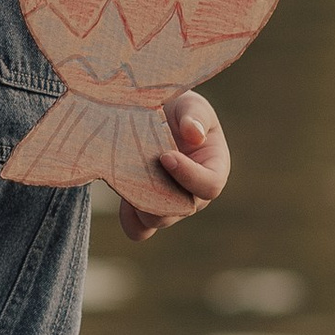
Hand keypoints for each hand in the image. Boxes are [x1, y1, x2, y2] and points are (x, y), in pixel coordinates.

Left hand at [120, 93, 229, 240]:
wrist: (149, 115)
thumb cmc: (178, 110)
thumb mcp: (191, 105)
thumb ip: (195, 116)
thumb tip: (194, 135)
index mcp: (214, 169)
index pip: (210, 185)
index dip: (189, 176)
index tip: (165, 156)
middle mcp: (194, 193)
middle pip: (182, 209)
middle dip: (160, 193)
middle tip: (138, 169)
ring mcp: (170, 204)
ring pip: (158, 221)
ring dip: (141, 204)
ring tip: (126, 177)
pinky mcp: (146, 209)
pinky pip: (139, 229)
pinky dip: (129, 218)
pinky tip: (121, 192)